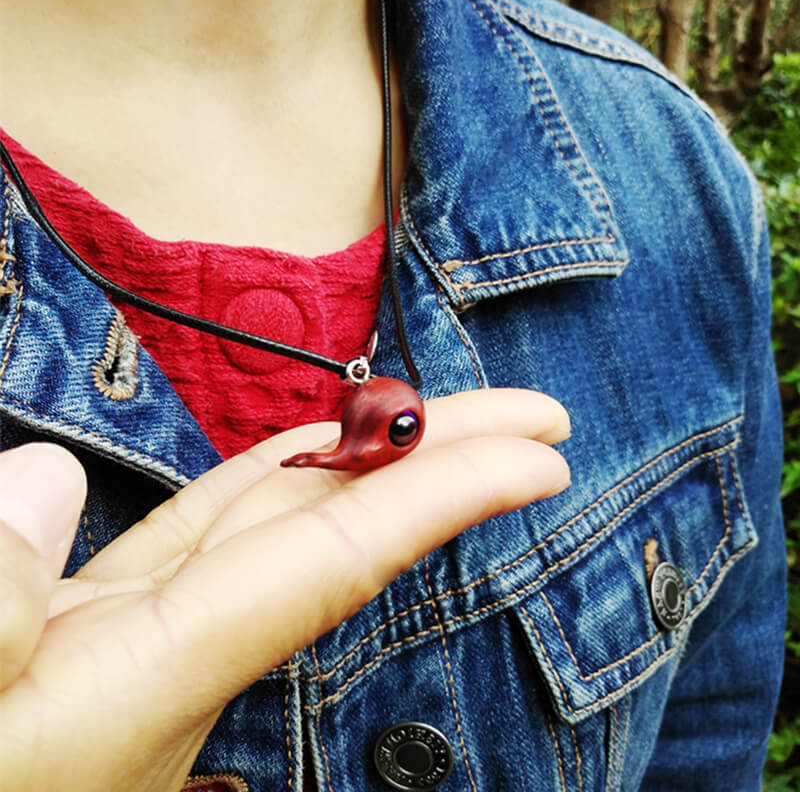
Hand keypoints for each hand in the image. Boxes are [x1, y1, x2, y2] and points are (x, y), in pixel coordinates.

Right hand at [0, 388, 569, 790]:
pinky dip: (259, 487)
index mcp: (144, 685)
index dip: (442, 500)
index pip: (332, 563)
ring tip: (429, 414)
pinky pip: (203, 542)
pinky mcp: (104, 641)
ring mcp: (140, 647)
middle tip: (537, 415)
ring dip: (360, 461)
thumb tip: (44, 478)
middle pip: (332, 530)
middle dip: (435, 459)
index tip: (539, 458)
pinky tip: (297, 457)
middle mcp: (169, 660)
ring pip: (274, 524)